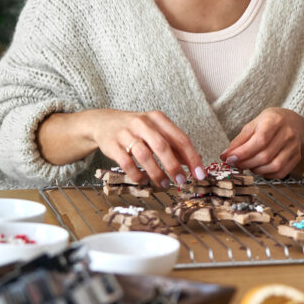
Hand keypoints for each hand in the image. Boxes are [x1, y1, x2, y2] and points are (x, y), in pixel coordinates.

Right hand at [83, 109, 204, 187]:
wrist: (103, 122)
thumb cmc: (137, 129)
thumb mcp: (156, 131)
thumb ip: (174, 145)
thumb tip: (194, 161)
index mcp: (158, 118)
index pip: (181, 138)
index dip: (192, 157)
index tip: (200, 173)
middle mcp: (142, 123)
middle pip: (162, 146)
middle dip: (174, 166)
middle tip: (182, 181)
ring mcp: (126, 133)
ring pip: (144, 155)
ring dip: (157, 173)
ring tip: (165, 184)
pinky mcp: (112, 145)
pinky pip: (126, 163)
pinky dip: (137, 175)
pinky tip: (144, 181)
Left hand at [221, 108, 303, 177]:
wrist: (292, 122)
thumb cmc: (269, 123)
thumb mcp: (253, 124)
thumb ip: (239, 140)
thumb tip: (226, 155)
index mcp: (275, 121)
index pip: (260, 140)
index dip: (244, 152)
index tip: (230, 158)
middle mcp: (288, 133)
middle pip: (265, 156)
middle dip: (246, 163)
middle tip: (236, 163)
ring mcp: (294, 146)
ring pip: (274, 166)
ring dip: (256, 170)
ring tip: (249, 164)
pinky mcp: (297, 157)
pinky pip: (281, 172)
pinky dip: (267, 174)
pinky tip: (260, 168)